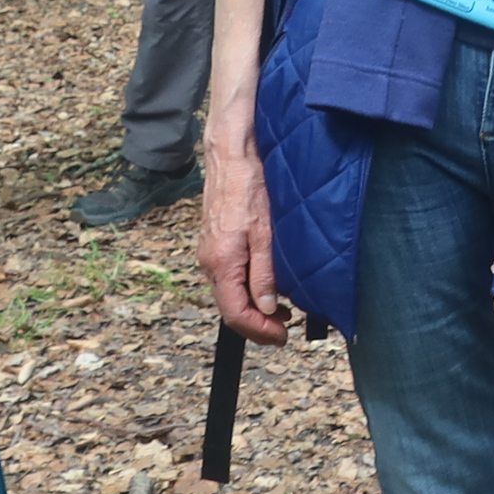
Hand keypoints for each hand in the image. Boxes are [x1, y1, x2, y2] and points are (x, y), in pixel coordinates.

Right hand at [201, 142, 286, 342]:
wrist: (232, 156)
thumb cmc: (249, 187)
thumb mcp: (265, 233)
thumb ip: (264, 273)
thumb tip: (266, 308)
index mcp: (221, 263)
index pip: (235, 314)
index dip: (259, 332)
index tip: (282, 337)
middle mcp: (209, 262)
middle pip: (229, 308)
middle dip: (257, 325)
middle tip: (284, 330)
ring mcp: (209, 253)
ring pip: (228, 294)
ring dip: (253, 309)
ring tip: (280, 312)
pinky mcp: (215, 244)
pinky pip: (228, 278)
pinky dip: (245, 291)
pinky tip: (264, 287)